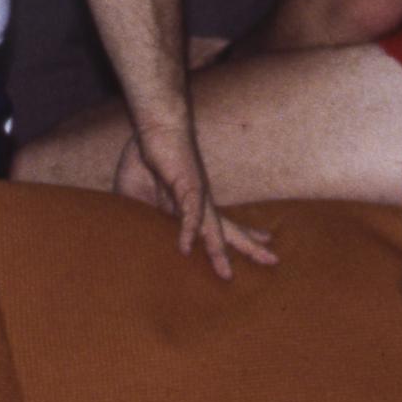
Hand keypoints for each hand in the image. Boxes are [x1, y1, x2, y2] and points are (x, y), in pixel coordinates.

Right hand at [113, 122, 277, 279]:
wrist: (154, 129)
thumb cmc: (145, 161)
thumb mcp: (136, 200)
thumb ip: (139, 220)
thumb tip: (128, 242)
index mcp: (190, 207)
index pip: (216, 231)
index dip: (233, 244)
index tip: (259, 248)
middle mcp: (200, 203)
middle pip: (227, 231)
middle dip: (249, 247)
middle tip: (273, 262)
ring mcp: (195, 196)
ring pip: (213, 228)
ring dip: (219, 251)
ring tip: (225, 273)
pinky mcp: (186, 186)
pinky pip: (189, 212)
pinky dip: (188, 230)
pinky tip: (185, 247)